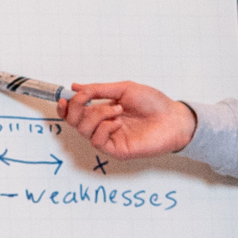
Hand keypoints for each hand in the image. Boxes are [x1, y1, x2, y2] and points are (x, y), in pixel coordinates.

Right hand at [56, 80, 195, 160]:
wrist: (173, 118)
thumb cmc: (154, 103)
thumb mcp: (123, 89)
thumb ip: (98, 89)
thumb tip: (76, 87)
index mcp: (103, 110)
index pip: (76, 112)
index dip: (66, 106)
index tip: (64, 98)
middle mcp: (103, 125)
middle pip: (74, 121)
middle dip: (76, 108)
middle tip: (87, 98)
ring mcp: (109, 138)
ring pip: (84, 129)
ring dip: (97, 114)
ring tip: (117, 109)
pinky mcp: (116, 150)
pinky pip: (97, 140)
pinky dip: (104, 128)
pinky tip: (118, 123)